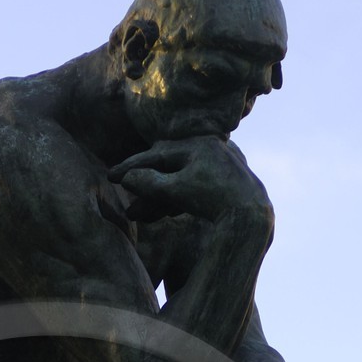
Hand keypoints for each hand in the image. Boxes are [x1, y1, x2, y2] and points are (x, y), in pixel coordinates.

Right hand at [108, 136, 271, 225]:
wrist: (250, 216)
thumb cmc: (213, 200)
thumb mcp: (176, 191)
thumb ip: (150, 183)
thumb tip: (127, 178)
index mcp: (196, 144)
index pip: (155, 156)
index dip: (130, 167)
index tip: (110, 176)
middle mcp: (208, 148)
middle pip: (166, 167)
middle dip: (142, 184)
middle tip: (119, 189)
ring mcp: (218, 165)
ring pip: (179, 180)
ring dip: (157, 198)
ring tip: (137, 215)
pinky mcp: (225, 183)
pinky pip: (194, 188)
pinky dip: (177, 200)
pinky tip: (164, 214)